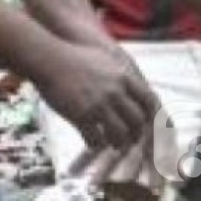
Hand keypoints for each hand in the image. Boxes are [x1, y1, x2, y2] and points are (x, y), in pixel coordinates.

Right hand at [33, 40, 162, 152]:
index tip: (149, 122)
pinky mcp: (81, 116)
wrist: (50, 59)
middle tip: (131, 139)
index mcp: (123, 77)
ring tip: (112, 144)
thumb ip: (120, 72)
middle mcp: (115, 92)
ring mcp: (98, 105)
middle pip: (136, 121)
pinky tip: (92, 142)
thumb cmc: (75, 56)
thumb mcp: (105, 59)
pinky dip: (95, 144)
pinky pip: (95, 139)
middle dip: (135, 133)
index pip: (148, 100)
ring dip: (117, 142)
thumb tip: (131, 79)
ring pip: (119, 134)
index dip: (151, 114)